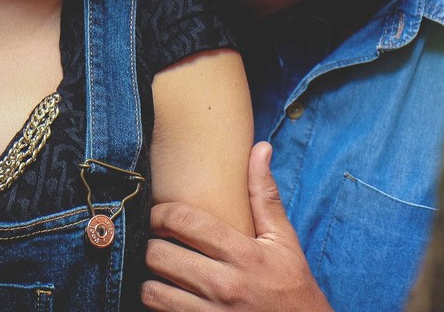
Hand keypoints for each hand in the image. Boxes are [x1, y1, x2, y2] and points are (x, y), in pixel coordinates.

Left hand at [142, 142, 333, 311]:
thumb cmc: (292, 286)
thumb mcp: (283, 240)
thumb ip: (265, 195)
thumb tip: (260, 148)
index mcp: (243, 253)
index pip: (183, 220)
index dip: (160, 212)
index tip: (159, 214)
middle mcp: (226, 284)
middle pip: (159, 255)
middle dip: (152, 246)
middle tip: (158, 244)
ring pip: (153, 291)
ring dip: (151, 280)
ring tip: (161, 274)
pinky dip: (159, 306)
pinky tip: (169, 298)